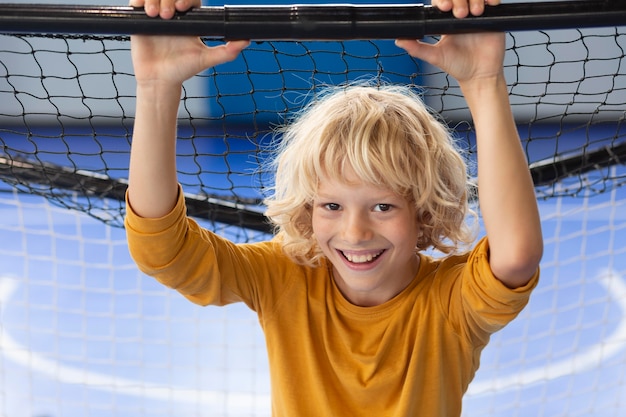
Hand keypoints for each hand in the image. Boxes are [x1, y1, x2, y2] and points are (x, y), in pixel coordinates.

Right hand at [129, 0, 248, 85]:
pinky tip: (144, 10)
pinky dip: (140, 0)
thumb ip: (227, 51)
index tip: (182, 6)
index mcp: (190, 20)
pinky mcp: (140, 20)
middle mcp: (173, 16)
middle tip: (169, 14)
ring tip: (155, 14)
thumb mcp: (206, 60)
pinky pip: (138, 2)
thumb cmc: (183, 70)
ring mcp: (156, 16)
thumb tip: (246, 41)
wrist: (159, 80)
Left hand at [395, 0, 504, 86]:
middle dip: (458, 0)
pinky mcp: (492, 16)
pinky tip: (489, 4)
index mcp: (446, 21)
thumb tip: (398, 40)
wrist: (480, 75)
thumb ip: (417, 48)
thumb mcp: (435, 57)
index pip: (442, 1)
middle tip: (460, 14)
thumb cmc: (457, 66)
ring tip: (474, 13)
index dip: (442, 0)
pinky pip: (492, 0)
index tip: (444, 7)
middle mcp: (462, 14)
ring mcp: (477, 14)